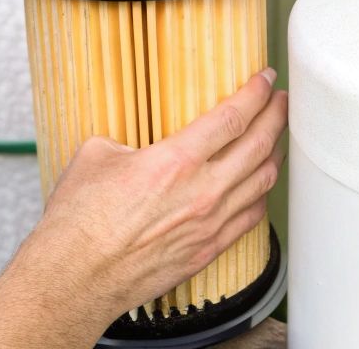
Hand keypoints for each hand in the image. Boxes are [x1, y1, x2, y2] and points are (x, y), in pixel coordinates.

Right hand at [15, 67, 288, 322]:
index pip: (232, 118)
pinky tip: (260, 186)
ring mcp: (209, 225)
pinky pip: (250, 219)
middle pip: (258, 145)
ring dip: (275, 154)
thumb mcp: (96, 155)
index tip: (265, 79)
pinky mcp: (206, 252)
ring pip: (261, 182)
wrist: (75, 278)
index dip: (256, 93)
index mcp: (175, 161)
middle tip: (283, 100)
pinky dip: (261, 196)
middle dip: (276, 116)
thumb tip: (134, 140)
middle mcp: (202, 192)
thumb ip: (126, 140)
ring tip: (278, 138)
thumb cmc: (78, 222)